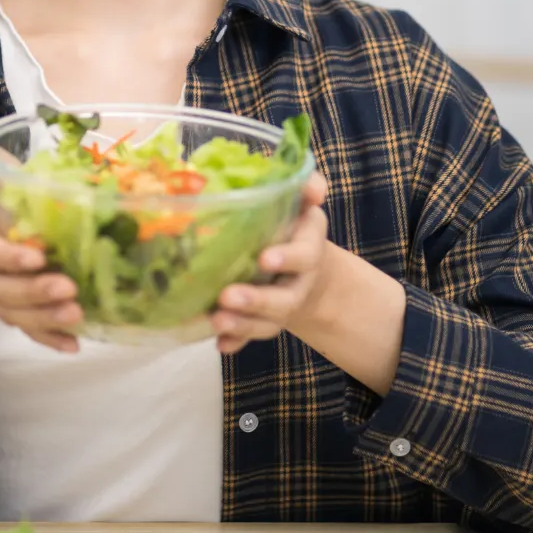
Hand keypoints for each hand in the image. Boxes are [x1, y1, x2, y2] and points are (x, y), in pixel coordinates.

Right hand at [0, 145, 81, 352]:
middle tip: (69, 288)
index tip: (39, 256)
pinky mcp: (9, 301)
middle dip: (33, 292)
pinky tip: (73, 344)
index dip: (8, 257)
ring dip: (44, 318)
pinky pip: (24, 325)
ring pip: (11, 312)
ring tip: (77, 315)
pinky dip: (47, 337)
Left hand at [210, 174, 329, 353]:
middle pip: (283, 299)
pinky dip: (237, 342)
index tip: (264, 259)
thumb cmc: (295, 226)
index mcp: (309, 248)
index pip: (304, 255)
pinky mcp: (264, 321)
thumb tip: (315, 188)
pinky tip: (221, 345)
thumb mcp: (303, 204)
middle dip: (257, 300)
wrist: (309, 269)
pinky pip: (251, 336)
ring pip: (266, 322)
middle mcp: (298, 282)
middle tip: (227, 297)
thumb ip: (308, 188)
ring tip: (217, 321)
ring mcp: (281, 306)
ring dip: (242, 324)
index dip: (287, 258)